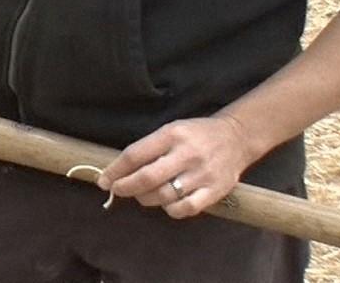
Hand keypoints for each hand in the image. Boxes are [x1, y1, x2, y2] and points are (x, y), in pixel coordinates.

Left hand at [95, 114, 259, 218]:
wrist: (236, 138)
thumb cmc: (196, 135)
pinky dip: (170, 210)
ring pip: (164, 196)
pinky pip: (185, 208)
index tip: (103, 180)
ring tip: (142, 195)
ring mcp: (202, 174)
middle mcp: (186, 154)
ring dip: (146, 199)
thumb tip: (119, 170)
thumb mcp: (171, 130)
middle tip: (117, 190)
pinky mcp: (215, 191)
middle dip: (125, 187)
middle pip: (147, 178)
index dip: (115, 170)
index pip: (135, 155)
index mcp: (172, 135)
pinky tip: (166, 204)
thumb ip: (149, 148)